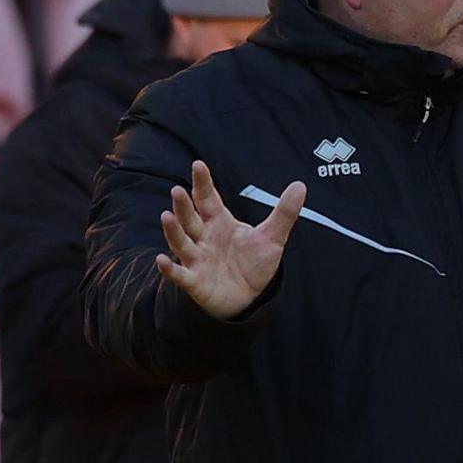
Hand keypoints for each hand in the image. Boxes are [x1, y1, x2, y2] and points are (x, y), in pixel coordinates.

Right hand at [156, 162, 303, 319]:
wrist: (249, 297)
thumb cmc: (253, 264)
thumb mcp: (272, 237)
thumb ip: (284, 213)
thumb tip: (300, 185)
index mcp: (218, 222)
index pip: (207, 199)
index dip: (203, 183)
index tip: (198, 165)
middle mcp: (203, 238)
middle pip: (190, 219)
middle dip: (183, 206)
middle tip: (177, 190)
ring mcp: (197, 259)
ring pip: (181, 242)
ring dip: (173, 231)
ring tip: (166, 216)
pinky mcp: (195, 282)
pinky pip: (180, 275)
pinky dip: (170, 269)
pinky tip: (162, 261)